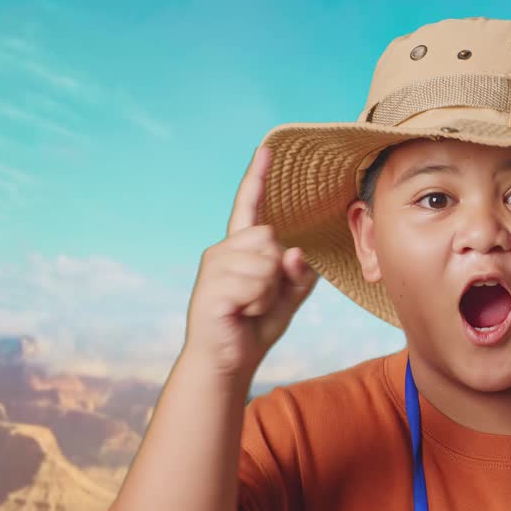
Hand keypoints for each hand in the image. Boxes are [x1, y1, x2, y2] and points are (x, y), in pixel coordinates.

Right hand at [183, 144, 318, 375]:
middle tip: (260, 298)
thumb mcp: (289, 297)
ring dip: (269, 291)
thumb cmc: (255, 326)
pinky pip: (255, 285)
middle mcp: (223, 251)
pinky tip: (241, 313)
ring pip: (265, 263)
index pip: (250, 207)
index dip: (258, 178)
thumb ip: (300, 273)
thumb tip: (295, 252)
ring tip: (250, 307)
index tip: (267, 148)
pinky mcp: (211, 288)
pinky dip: (259, 303)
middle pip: (270, 238)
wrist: (226, 362)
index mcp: (241, 249)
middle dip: (277, 272)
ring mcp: (214, 268)